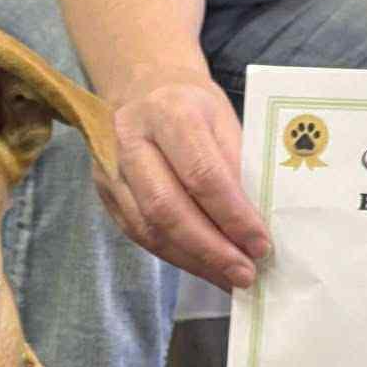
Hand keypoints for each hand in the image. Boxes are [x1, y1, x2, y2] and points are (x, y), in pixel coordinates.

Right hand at [94, 66, 270, 290]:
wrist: (142, 88)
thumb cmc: (193, 107)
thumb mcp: (224, 122)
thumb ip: (236, 170)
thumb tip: (255, 230)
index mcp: (170, 112)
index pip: (202, 174)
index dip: (233, 216)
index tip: (261, 245)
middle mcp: (131, 139)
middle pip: (168, 208)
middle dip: (211, 249)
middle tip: (245, 274)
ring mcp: (110, 168)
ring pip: (150, 229)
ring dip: (194, 260)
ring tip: (229, 278)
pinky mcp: (105, 193)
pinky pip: (140, 235)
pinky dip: (176, 256)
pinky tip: (204, 267)